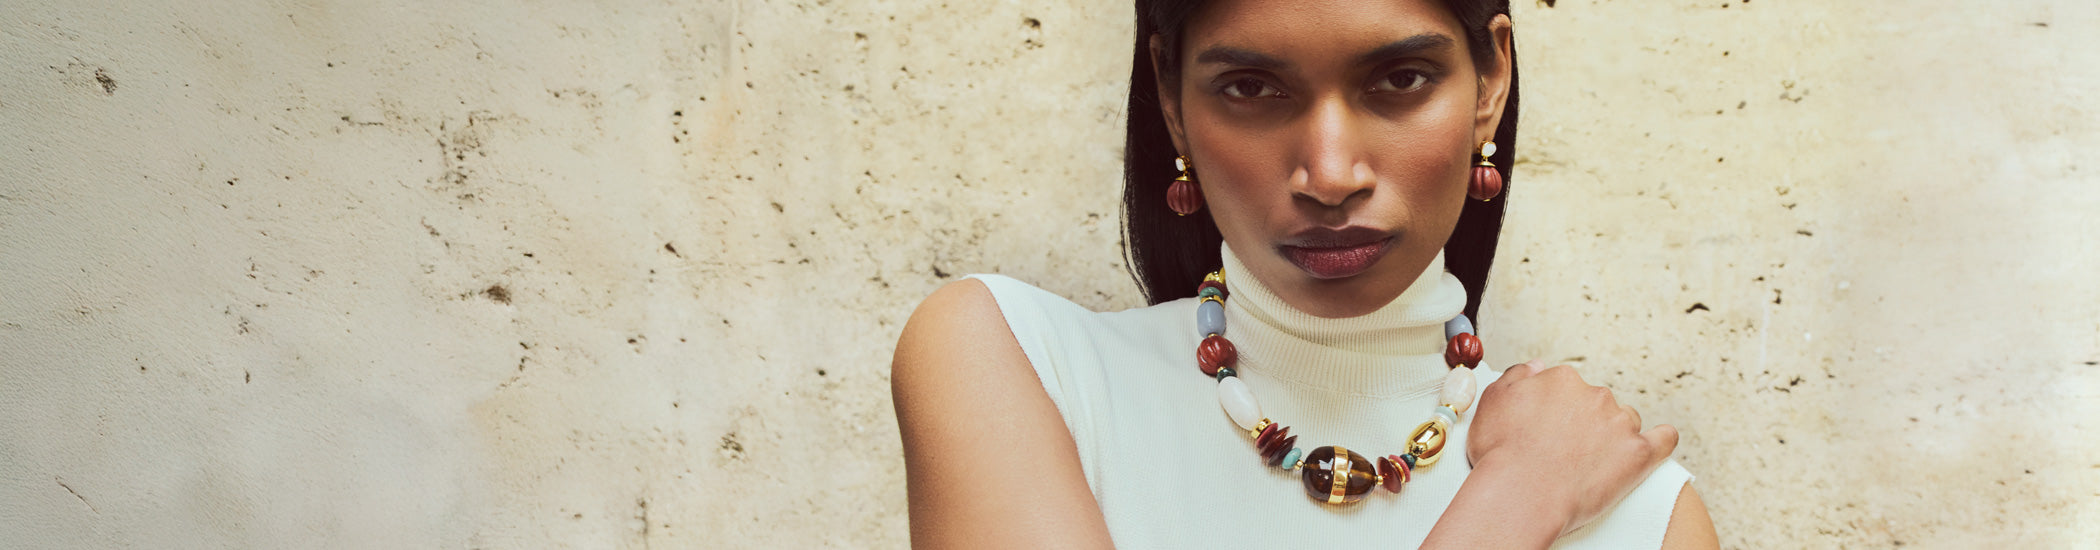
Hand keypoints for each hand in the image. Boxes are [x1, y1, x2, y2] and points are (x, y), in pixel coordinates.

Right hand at [1464, 360, 1679, 536]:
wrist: (1521, 494)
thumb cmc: (1501, 454)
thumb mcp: (1492, 401)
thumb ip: (1517, 376)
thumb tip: (1537, 367)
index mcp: (1561, 380)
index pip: (1568, 387)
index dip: (1557, 410)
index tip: (1549, 429)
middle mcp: (1594, 394)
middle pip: (1597, 402)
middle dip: (1585, 422)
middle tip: (1566, 450)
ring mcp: (1620, 423)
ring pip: (1626, 420)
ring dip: (1614, 434)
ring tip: (1593, 461)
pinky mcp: (1639, 453)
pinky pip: (1664, 439)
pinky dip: (1661, 440)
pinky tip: (1653, 444)